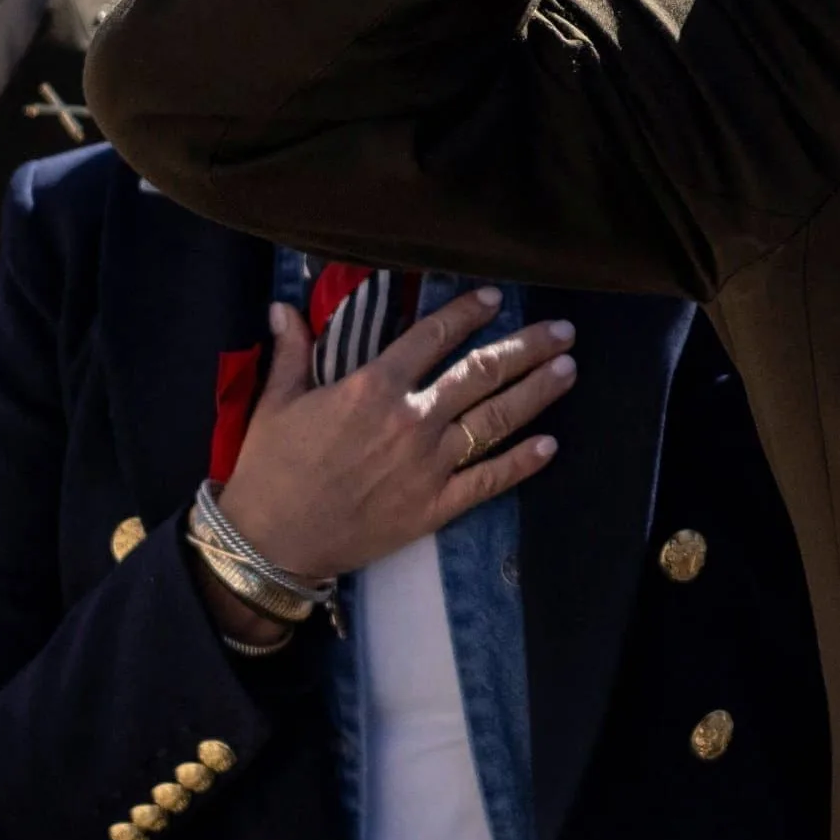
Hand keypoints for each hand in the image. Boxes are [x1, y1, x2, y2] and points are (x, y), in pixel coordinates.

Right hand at [193, 288, 574, 642]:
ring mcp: (429, 465)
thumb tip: (284, 307)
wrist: (272, 541)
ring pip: (496, 420)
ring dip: (537, 393)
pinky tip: (550, 445)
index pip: (433, 336)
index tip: (496, 298)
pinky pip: (489, 480)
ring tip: (569, 370)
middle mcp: (412, 419)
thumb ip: (292, 352)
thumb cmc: (270, 469)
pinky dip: (522, 463)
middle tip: (563, 331)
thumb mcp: (276, 402)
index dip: (468, 313)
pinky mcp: (435, 506)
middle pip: (482, 373)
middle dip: (527, 348)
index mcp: (373, 387)